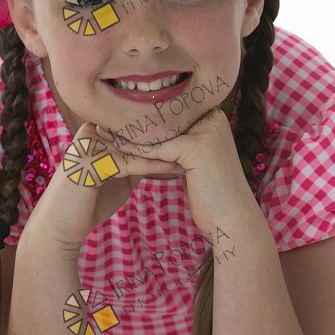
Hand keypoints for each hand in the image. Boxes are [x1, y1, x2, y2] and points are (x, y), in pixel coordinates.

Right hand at [38, 121, 182, 249]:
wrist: (61, 226)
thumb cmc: (89, 203)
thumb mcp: (118, 177)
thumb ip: (135, 161)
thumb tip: (164, 151)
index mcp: (98, 131)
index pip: (136, 126)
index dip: (164, 131)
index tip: (193, 134)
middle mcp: (91, 131)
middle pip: (136, 131)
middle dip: (168, 136)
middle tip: (199, 137)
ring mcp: (88, 144)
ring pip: (135, 144)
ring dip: (165, 150)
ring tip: (193, 152)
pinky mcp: (88, 161)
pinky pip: (127, 161)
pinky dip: (152, 165)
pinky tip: (173, 167)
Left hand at [95, 107, 253, 234]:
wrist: (232, 220)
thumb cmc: (211, 196)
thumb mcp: (192, 163)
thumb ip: (178, 146)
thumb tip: (152, 137)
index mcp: (212, 118)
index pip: (169, 115)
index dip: (141, 120)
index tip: (114, 121)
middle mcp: (213, 118)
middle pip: (163, 120)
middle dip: (132, 124)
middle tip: (102, 124)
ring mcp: (208, 130)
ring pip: (158, 133)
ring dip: (128, 136)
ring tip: (102, 135)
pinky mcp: (197, 147)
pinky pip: (158, 149)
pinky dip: (136, 152)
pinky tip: (116, 152)